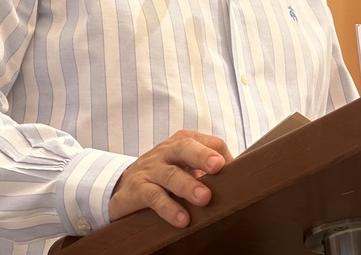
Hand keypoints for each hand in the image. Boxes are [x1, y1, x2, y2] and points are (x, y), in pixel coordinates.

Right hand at [108, 130, 233, 227]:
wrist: (122, 186)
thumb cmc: (164, 175)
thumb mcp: (186, 166)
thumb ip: (208, 170)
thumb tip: (238, 182)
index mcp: (184, 142)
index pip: (210, 143)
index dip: (223, 157)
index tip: (235, 173)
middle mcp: (167, 151)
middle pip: (186, 148)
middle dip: (203, 156)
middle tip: (219, 167)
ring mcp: (150, 169)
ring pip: (170, 174)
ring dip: (188, 186)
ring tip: (204, 199)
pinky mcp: (137, 189)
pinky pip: (153, 197)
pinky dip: (168, 208)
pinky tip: (182, 219)